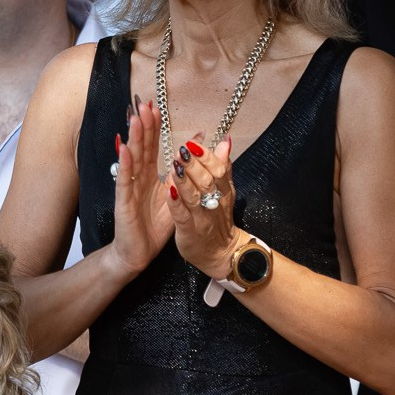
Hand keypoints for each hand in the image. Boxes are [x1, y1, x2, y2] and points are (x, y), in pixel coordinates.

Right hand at [107, 97, 173, 280]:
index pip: (152, 146)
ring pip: (132, 159)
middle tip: (145, 103)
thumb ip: (184, 169)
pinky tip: (125, 148)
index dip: (154, 127)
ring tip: (135, 118)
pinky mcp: (123, 202)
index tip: (156, 106)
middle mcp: (138, 178)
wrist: (138, 252)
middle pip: (141, 147)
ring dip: (134, 138)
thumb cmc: (154, 224)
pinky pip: (124, 180)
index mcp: (150, 175)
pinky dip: (125, 164)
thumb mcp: (175, 193)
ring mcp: (129, 188)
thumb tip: (200, 143)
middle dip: (143, 125)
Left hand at [168, 135, 239, 279]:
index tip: (194, 142)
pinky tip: (169, 191)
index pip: (218, 169)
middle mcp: (214, 202)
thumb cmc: (218, 218)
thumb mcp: (225, 191)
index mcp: (223, 190)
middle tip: (183, 149)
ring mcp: (201, 217)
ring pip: (194, 196)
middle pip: (207, 180)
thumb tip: (225, 140)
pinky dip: (176, 203)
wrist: (219, 253)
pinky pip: (182, 216)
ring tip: (175, 164)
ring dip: (185, 179)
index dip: (206, 155)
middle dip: (194, 164)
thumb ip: (223, 166)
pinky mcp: (189, 231)